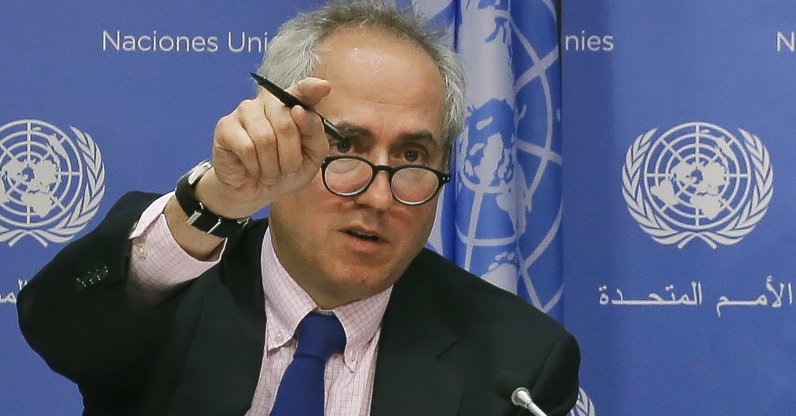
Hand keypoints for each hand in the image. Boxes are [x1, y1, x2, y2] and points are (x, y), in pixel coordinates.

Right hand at [199, 77, 331, 218]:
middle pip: (286, 123)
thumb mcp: (311, 157)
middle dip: (290, 156)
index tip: (324, 87)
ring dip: (271, 164)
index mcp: (292, 105)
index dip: (311, 88)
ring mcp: (245, 111)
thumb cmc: (285, 170)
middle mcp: (268, 102)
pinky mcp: (225, 126)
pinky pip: (247, 147)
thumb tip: (300, 112)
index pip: (303, 91)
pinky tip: (252, 168)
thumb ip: (314, 134)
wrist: (255, 191)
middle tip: (285, 169)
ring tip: (268, 170)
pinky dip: (254, 166)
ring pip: (266, 138)